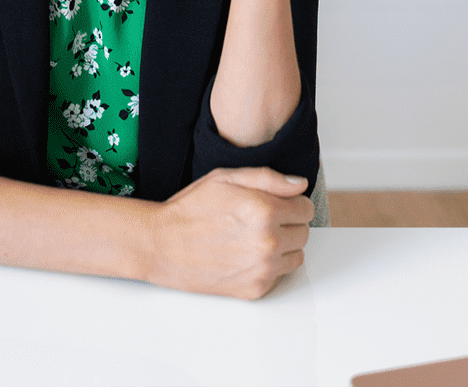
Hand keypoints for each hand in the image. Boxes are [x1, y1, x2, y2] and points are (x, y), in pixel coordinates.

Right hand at [144, 167, 313, 299]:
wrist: (161, 245)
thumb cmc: (190, 210)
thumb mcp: (226, 178)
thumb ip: (269, 178)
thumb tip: (299, 185)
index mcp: (264, 210)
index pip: (306, 208)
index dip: (291, 203)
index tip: (275, 204)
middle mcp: (268, 241)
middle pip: (304, 232)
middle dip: (287, 224)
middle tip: (259, 221)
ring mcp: (263, 269)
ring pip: (296, 256)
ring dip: (282, 247)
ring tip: (252, 238)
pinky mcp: (255, 289)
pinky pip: (279, 276)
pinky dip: (268, 267)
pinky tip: (245, 255)